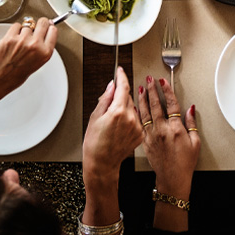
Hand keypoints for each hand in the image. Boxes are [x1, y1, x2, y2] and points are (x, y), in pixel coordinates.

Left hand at [0, 18, 56, 109]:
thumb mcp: (36, 63)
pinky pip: (16, 26)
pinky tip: (13, 40)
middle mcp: (35, 45)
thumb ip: (42, 48)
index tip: (47, 26)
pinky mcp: (10, 37)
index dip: (49, 27)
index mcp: (45, 53)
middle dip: (39, 24)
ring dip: (24, 30)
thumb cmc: (15, 76)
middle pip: (42, 23)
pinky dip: (14, 30)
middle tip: (35, 28)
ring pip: (28, 24)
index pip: (53, 31)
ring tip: (19, 42)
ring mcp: (22, 40)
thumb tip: (44, 34)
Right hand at [83, 67, 142, 185]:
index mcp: (118, 112)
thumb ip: (106, 98)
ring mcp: (137, 127)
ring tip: (113, 122)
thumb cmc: (94, 144)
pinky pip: (136, 120)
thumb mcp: (95, 117)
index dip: (122, 76)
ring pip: (133, 108)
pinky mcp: (140, 134)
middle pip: (128, 97)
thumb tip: (112, 85)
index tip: (120, 71)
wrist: (102, 164)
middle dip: (120, 97)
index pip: (123, 87)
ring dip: (125, 109)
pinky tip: (120, 129)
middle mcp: (131, 118)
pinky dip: (130, 120)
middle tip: (109, 107)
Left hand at [138, 76, 199, 199]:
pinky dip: (137, 113)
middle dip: (151, 90)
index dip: (166, 91)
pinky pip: (140, 124)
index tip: (163, 82)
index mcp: (176, 129)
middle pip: (155, 105)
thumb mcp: (195, 142)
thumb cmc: (184, 163)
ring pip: (145, 113)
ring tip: (140, 89)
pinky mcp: (145, 141)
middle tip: (148, 80)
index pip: (171, 104)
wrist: (172, 179)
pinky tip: (135, 107)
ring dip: (142, 99)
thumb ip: (192, 124)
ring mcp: (152, 135)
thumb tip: (190, 109)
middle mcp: (162, 130)